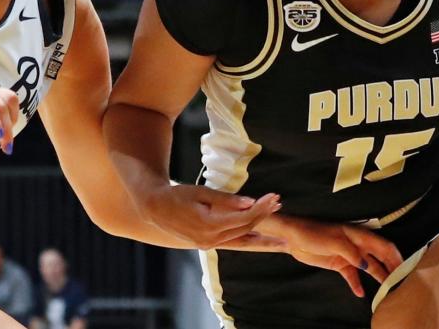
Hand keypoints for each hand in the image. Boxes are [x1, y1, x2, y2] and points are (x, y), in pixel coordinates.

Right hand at [140, 185, 281, 249]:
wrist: (155, 208)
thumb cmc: (177, 196)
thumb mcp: (201, 193)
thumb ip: (226, 200)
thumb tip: (250, 202)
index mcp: (209, 225)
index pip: (243, 218)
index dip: (261, 208)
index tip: (274, 197)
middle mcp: (210, 239)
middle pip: (246, 229)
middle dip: (265, 216)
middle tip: (279, 203)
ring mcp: (208, 244)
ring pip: (242, 240)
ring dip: (263, 235)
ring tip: (283, 236)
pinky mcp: (207, 244)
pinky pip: (233, 244)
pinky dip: (249, 242)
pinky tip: (263, 242)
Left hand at [257, 215, 404, 297]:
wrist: (293, 238)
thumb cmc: (313, 233)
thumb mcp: (333, 241)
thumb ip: (351, 253)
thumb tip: (366, 266)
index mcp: (360, 235)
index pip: (384, 246)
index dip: (396, 256)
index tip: (406, 269)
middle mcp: (358, 245)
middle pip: (380, 257)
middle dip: (391, 268)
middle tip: (400, 283)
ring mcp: (350, 255)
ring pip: (369, 267)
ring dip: (378, 277)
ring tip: (386, 291)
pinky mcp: (340, 264)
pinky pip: (352, 276)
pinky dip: (357, 284)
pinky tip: (360, 293)